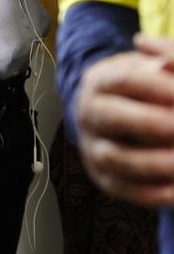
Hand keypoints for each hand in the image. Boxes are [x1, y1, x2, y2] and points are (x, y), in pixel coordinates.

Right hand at [77, 49, 173, 206]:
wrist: (112, 116)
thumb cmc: (140, 88)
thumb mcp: (146, 67)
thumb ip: (162, 60)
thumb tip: (169, 63)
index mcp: (98, 80)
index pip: (125, 80)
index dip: (156, 87)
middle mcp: (88, 114)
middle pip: (112, 117)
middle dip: (149, 123)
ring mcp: (93, 148)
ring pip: (116, 158)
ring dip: (152, 163)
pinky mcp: (105, 179)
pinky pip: (126, 190)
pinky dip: (154, 194)